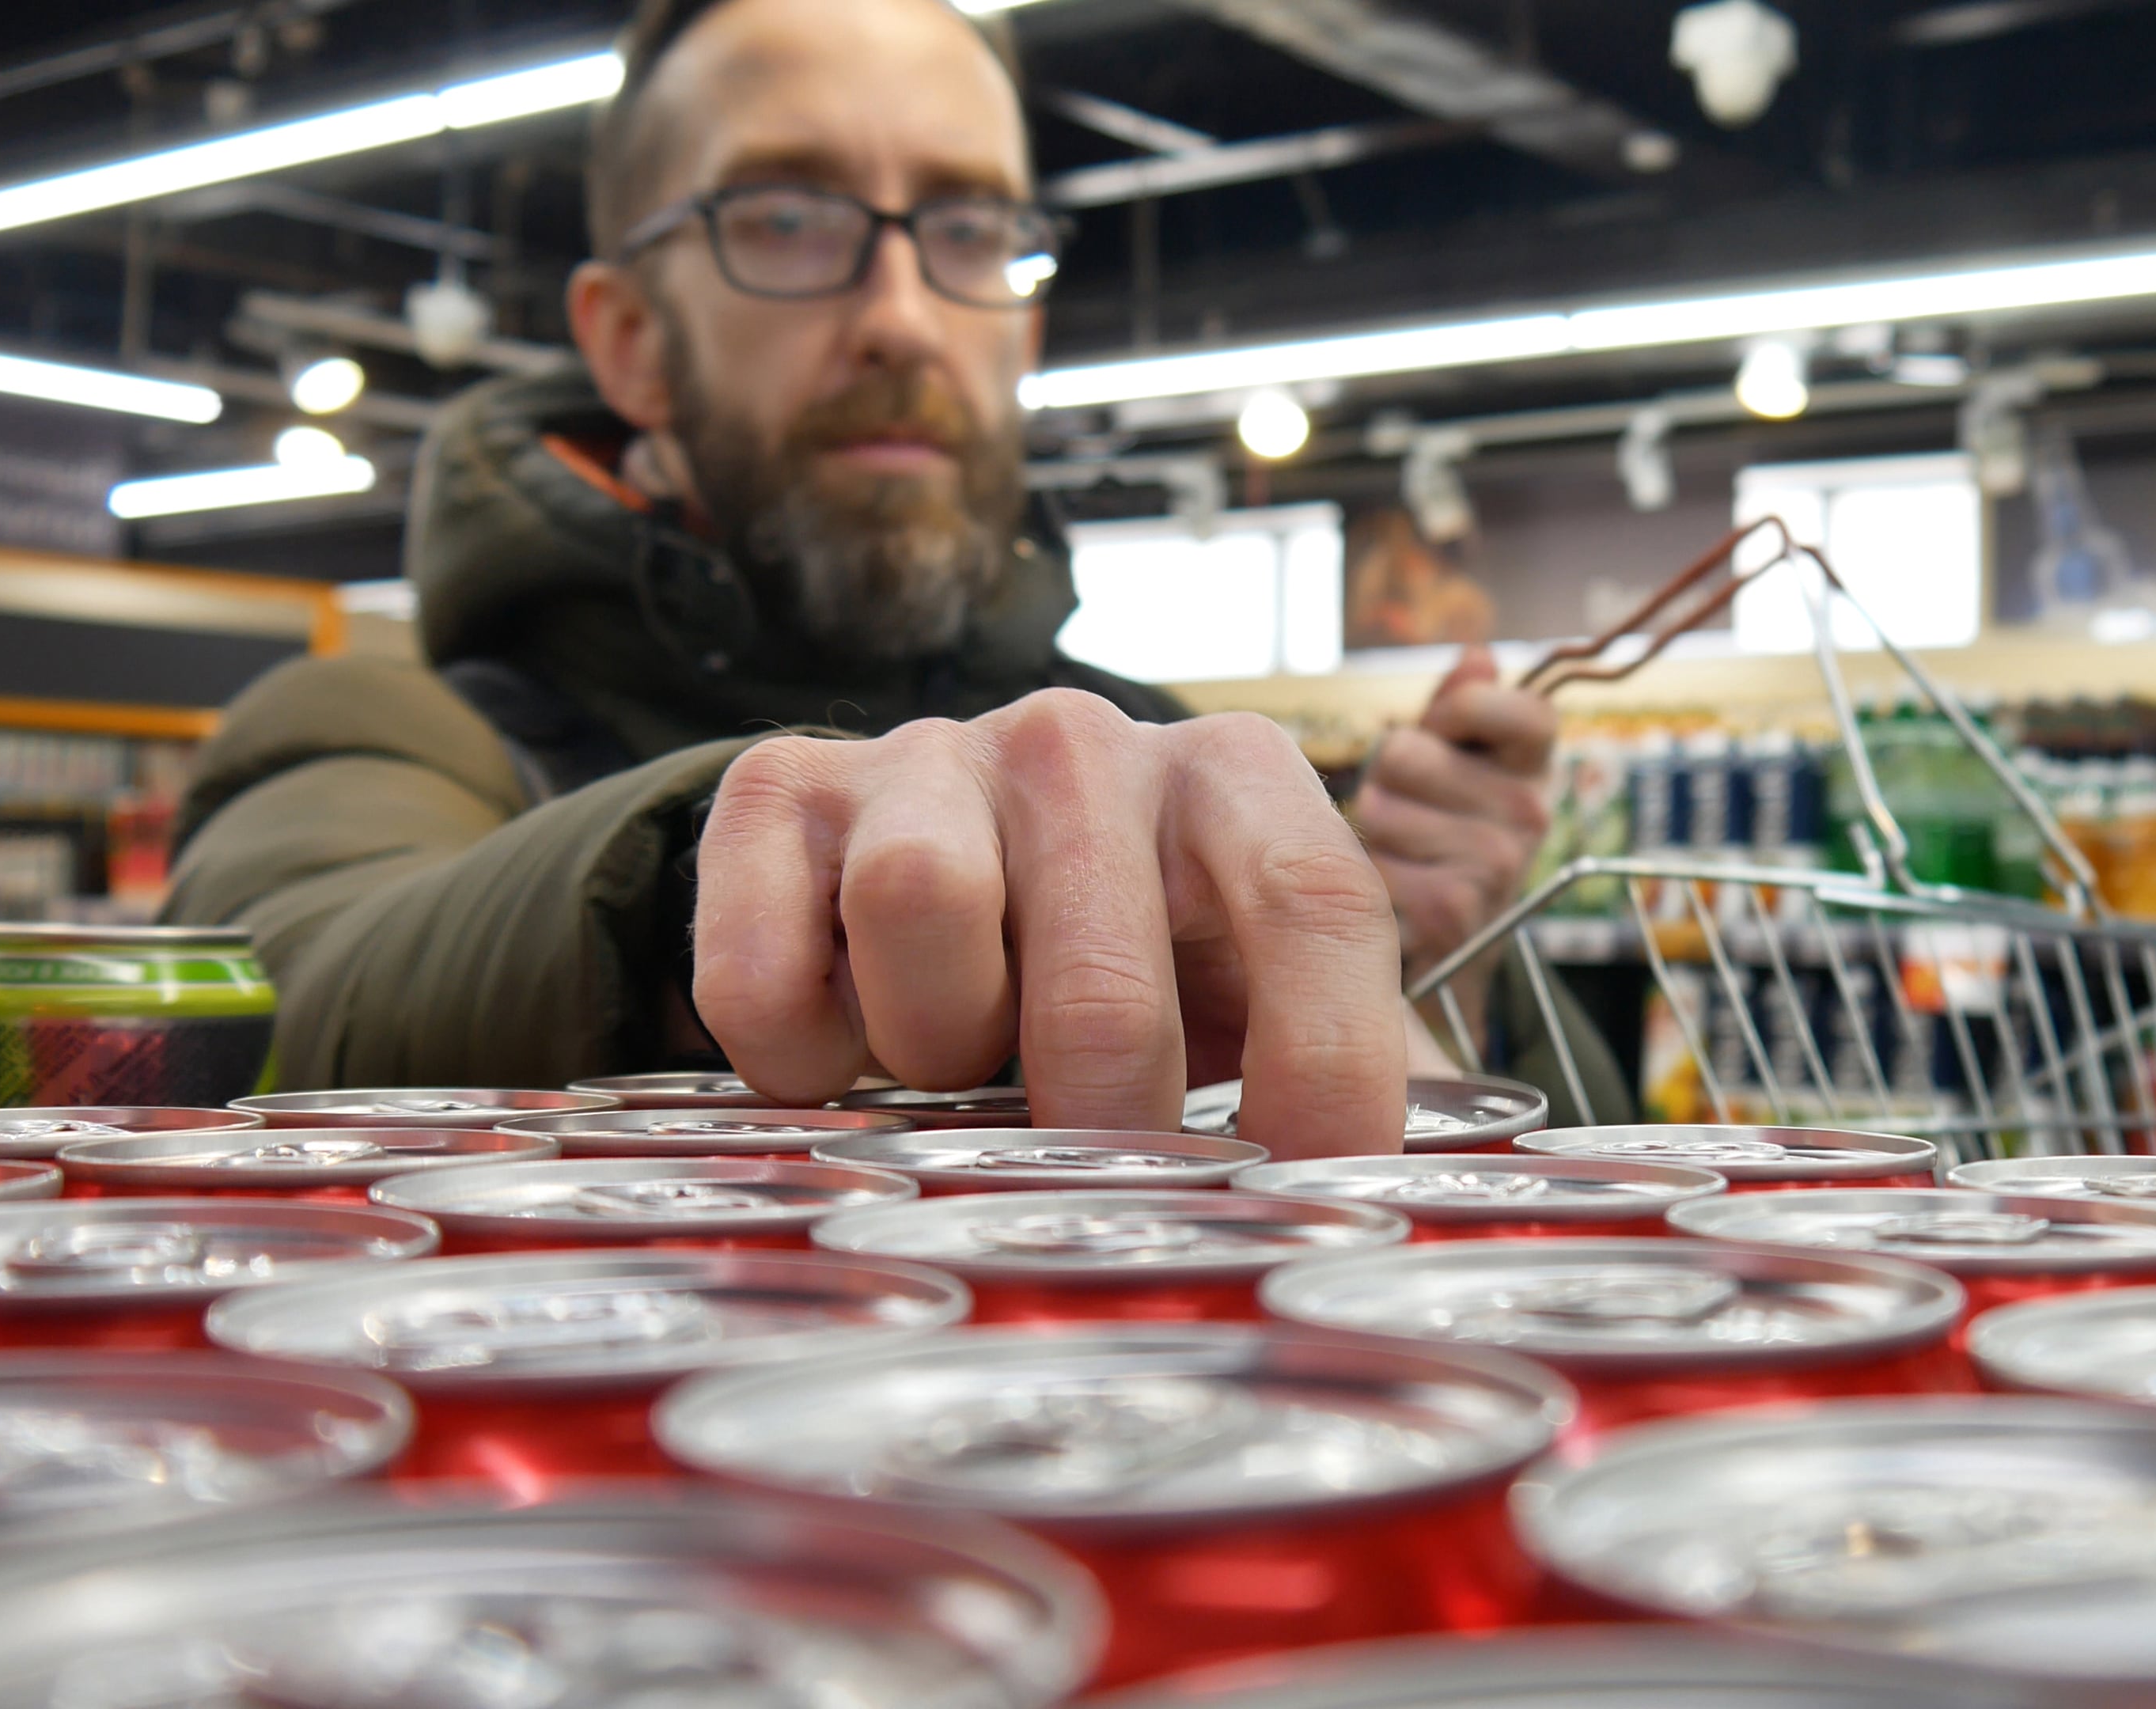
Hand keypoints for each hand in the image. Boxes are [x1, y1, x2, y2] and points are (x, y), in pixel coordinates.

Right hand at [691, 691, 1406, 1157]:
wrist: (934, 857)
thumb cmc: (1137, 955)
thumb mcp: (1256, 985)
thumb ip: (1341, 1070)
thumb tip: (1392, 1207)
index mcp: (1238, 776)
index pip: (1317, 904)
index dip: (1325, 1069)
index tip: (1307, 1194)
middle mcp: (1087, 739)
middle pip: (1101, 975)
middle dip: (1100, 1121)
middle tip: (1094, 1173)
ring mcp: (929, 751)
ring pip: (921, 911)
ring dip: (939, 1049)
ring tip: (963, 1070)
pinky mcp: (783, 789)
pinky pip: (763, 968)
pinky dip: (800, 1059)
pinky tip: (847, 1062)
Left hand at [1353, 644, 1556, 985]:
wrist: (1455, 945)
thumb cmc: (1443, 829)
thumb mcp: (1456, 760)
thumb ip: (1461, 705)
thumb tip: (1478, 654)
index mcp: (1534, 764)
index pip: (1525, 709)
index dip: (1463, 708)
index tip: (1445, 727)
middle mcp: (1530, 813)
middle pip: (1407, 753)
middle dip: (1387, 776)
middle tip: (1408, 807)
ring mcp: (1496, 864)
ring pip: (1378, 811)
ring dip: (1369, 830)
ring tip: (1400, 852)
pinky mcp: (1453, 913)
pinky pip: (1368, 867)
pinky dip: (1364, 877)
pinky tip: (1393, 895)